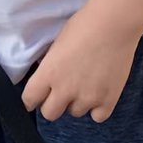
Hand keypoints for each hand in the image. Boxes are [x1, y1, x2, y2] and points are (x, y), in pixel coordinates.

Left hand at [22, 3, 141, 122]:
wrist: (113, 24)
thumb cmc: (82, 26)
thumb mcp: (56, 44)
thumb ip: (49, 65)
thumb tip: (44, 77)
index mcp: (48, 72)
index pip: (30, 99)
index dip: (31, 99)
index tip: (35, 98)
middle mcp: (65, 90)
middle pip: (49, 114)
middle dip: (52, 104)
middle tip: (60, 92)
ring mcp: (88, 98)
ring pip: (74, 113)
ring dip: (76, 102)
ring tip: (84, 84)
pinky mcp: (108, 101)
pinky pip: (97, 117)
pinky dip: (97, 108)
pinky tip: (98, 92)